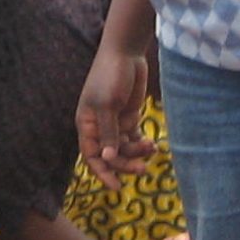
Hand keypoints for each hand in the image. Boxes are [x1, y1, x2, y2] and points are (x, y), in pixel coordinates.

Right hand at [76, 48, 155, 190]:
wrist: (126, 53)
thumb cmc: (110, 75)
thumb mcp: (107, 104)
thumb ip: (108, 132)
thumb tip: (108, 158)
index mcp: (86, 124)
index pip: (91, 156)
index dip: (102, 173)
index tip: (116, 186)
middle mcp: (99, 127)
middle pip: (111, 155)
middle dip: (125, 163)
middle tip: (143, 168)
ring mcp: (115, 122)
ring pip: (125, 148)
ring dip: (137, 153)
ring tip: (152, 148)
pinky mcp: (129, 116)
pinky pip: (134, 138)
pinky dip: (142, 144)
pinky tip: (152, 144)